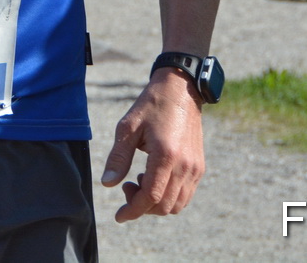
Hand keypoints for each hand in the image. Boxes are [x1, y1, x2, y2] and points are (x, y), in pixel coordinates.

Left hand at [101, 69, 206, 221]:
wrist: (180, 89)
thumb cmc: (151, 105)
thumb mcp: (128, 127)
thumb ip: (118, 157)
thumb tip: (107, 183)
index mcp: (166, 155)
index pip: (151, 197)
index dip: (133, 210)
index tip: (119, 215)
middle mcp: (185, 165)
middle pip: (164, 206)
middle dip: (142, 206)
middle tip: (127, 187)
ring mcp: (195, 167)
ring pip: (177, 205)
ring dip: (156, 203)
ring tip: (140, 181)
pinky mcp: (199, 166)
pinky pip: (185, 195)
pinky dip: (169, 197)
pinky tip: (155, 178)